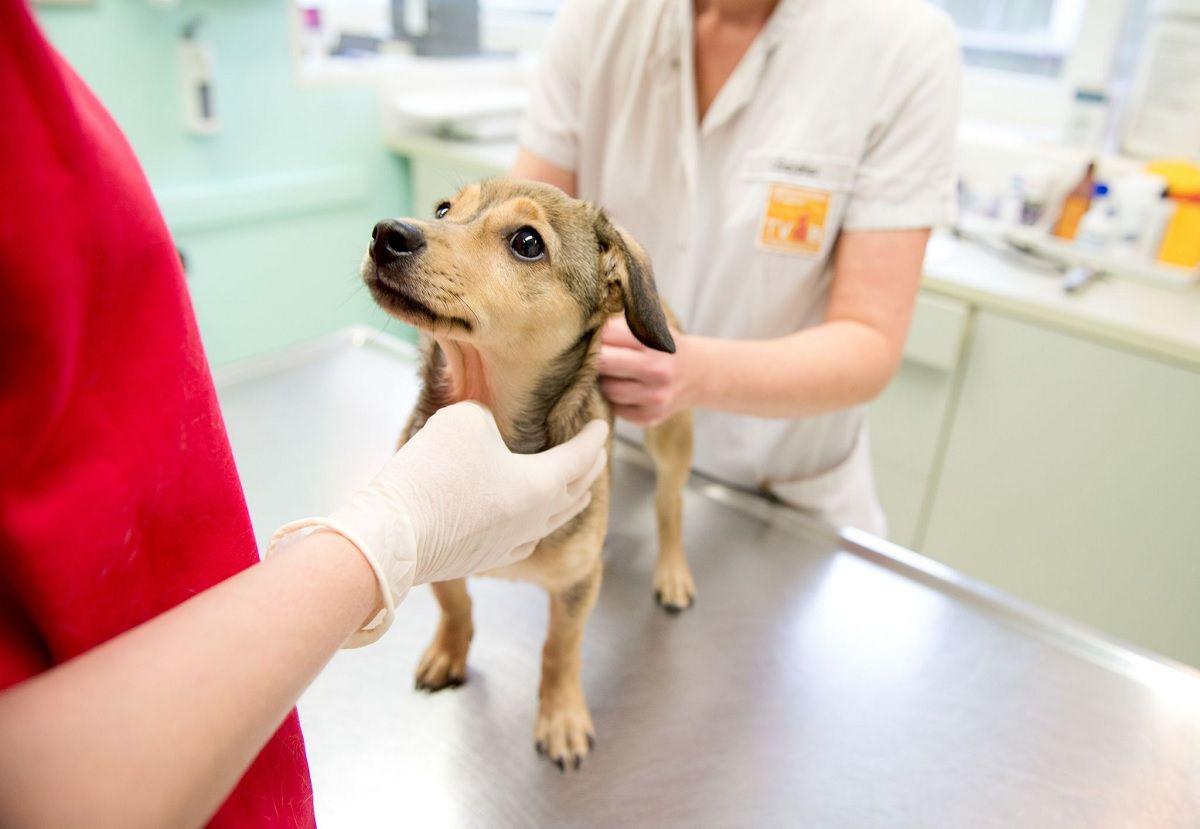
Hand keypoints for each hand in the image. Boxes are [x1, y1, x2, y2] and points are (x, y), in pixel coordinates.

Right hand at [269, 402, 608, 645]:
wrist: (392, 535)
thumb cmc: (433, 472)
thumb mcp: (465, 419)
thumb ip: (489, 417)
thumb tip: (489, 432)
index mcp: (541, 485)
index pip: (580, 457)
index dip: (594, 438)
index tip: (603, 425)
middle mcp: (534, 519)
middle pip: (575, 492)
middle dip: (588, 469)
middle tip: (596, 454)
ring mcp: (509, 544)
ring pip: (552, 521)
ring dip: (569, 500)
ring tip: (577, 491)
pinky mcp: (482, 559)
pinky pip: (523, 541)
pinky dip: (535, 526)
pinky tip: (530, 525)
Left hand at [598, 317, 694, 425]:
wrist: (698, 375)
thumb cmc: (665, 347)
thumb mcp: (653, 326)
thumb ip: (622, 325)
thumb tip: (585, 330)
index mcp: (656, 342)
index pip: (608, 333)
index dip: (597, 334)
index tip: (595, 336)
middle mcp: (658, 370)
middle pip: (603, 362)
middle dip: (593, 357)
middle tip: (592, 355)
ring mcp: (654, 397)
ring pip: (607, 389)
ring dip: (603, 380)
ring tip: (611, 373)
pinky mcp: (649, 417)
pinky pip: (615, 408)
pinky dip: (613, 399)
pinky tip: (623, 388)